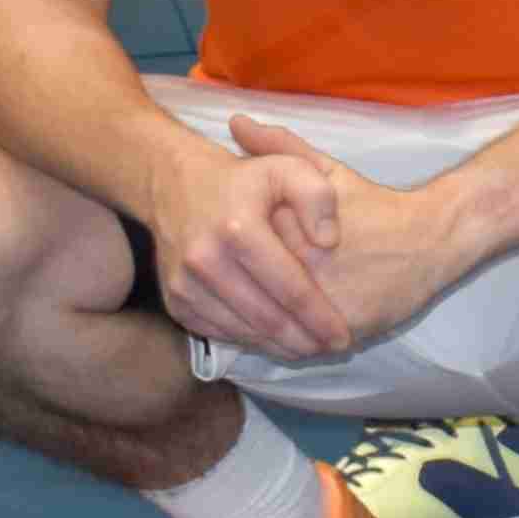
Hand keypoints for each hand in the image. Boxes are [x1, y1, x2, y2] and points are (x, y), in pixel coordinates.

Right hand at [147, 124, 348, 361]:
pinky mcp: (175, 301)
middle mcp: (205, 260)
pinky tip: (276, 341)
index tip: (344, 336)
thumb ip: (318, 198)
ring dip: (278, 346)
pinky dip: (250, 340)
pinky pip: (218, 331)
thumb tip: (329, 243)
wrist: (178, 185)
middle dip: (303, 341)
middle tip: (333, 350)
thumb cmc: (247, 179)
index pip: (289, 287)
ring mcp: (184, 284)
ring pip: (241, 331)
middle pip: (265, 317)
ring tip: (311, 350)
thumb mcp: (290, 166)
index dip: (319, 317)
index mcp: (238, 229)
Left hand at [230, 121, 482, 352]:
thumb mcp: (328, 171)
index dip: (223, 265)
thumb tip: (235, 122)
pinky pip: (296, 347)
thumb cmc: (376, 205)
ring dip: (252, 330)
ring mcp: (324, 307)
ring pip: (267, 331)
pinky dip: (282, 345)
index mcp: (291, 234)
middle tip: (228, 297)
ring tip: (248, 318)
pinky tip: (277, 334)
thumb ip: (280, 148)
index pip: (236, 258)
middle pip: (246, 299)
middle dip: (230, 301)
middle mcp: (305, 273)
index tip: (219, 262)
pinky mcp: (343, 332)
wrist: (434, 237)